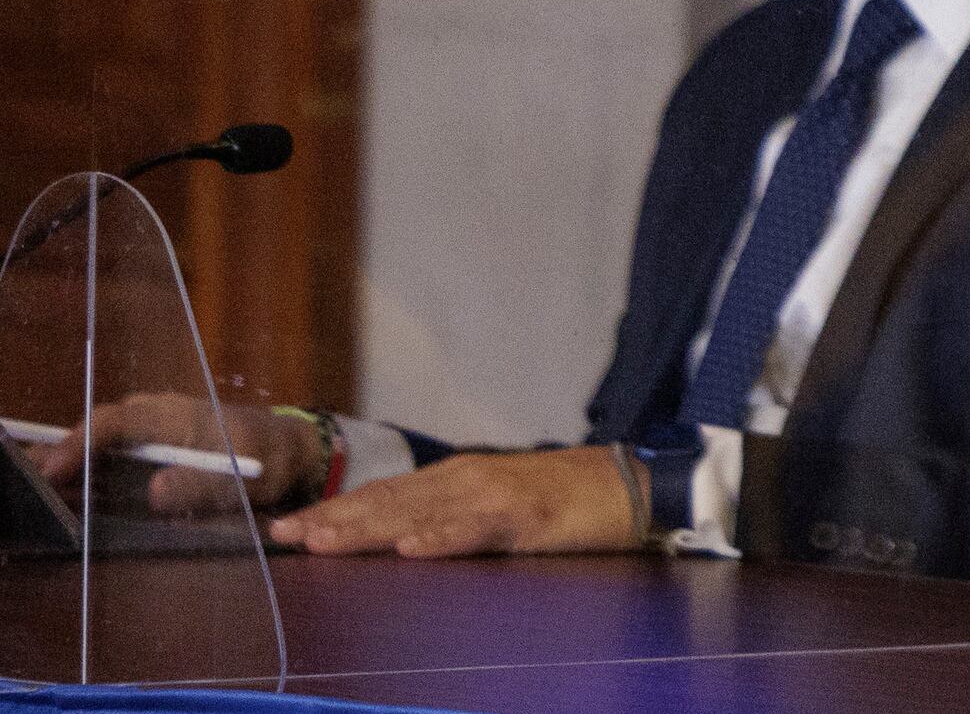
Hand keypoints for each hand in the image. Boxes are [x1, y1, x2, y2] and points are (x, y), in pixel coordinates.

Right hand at [17, 393, 325, 516]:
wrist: (286, 450)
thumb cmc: (268, 458)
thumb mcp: (246, 476)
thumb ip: (204, 484)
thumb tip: (155, 492)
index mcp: (174, 415)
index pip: (115, 421)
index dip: (78, 444)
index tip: (50, 469)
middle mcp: (152, 419)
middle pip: (93, 432)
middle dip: (54, 456)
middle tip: (20, 486)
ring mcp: (146, 435)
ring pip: (93, 446)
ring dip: (60, 467)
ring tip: (24, 494)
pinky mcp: (146, 454)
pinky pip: (104, 460)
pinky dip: (78, 476)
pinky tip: (52, 497)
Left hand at [280, 442, 644, 557]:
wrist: (631, 485)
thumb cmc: (563, 499)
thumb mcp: (496, 506)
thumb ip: (451, 516)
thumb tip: (398, 535)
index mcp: (456, 478)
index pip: (382, 496)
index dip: (333, 511)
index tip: (287, 527)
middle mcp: (466, 479)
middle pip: (387, 502)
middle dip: (332, 520)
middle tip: (283, 535)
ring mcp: (495, 495)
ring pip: (418, 513)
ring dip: (367, 528)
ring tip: (324, 541)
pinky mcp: (526, 516)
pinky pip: (476, 529)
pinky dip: (441, 537)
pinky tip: (411, 548)